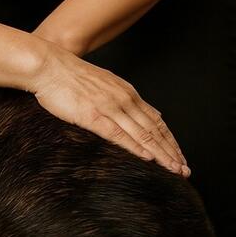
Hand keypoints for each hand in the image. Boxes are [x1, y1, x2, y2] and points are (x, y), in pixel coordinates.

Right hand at [27, 44, 188, 176]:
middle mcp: (125, 100)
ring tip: (173, 169)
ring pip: (143, 134)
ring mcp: (110, 107)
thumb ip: (126, 99)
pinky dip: (136, 147)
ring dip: (161, 154)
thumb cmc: (72, 77)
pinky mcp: (93, 115)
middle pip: (155, 130)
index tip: (180, 156)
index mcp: (128, 94)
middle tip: (184, 170)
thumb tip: (148, 112)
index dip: (170, 141)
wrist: (50, 66)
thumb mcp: (107, 84)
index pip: (157, 121)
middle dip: (172, 152)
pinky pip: (119, 135)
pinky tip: (148, 158)